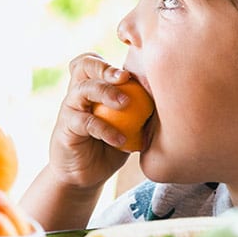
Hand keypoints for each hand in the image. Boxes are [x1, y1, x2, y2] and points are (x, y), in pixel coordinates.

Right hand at [45, 52, 138, 189]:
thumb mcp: (130, 126)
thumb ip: (141, 110)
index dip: (106, 60)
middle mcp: (78, 94)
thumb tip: (171, 96)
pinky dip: (105, 129)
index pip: (91, 61)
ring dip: (106, 92)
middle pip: (84, 65)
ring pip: (83, 89)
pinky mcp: (66, 129)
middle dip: (105, 68)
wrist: (86, 175)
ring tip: (126, 104)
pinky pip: (85, 121)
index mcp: (91, 88)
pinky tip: (121, 140)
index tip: (129, 72)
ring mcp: (70, 109)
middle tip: (125, 78)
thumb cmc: (111, 147)